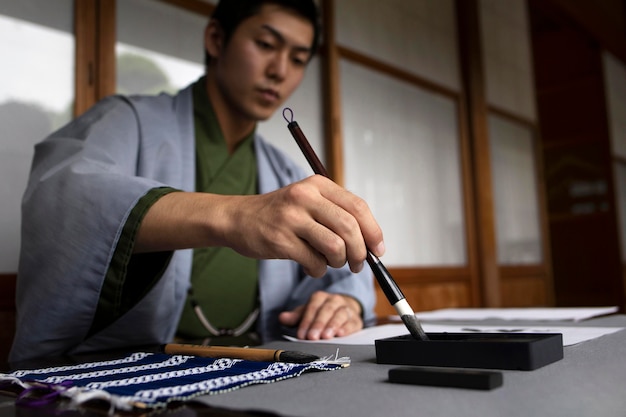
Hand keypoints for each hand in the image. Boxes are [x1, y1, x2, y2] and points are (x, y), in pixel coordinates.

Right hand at [220, 175, 383, 276]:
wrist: (237, 218)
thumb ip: (337, 214)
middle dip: (360, 252)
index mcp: (317, 185)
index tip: (378, 249)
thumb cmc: (279, 214)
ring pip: (335, 247)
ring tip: (331, 263)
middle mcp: (305, 197)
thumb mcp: (308, 201)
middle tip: (358, 264)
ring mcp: (292, 218)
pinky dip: (318, 270)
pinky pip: (315, 263)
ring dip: (339, 263)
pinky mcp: (281, 240)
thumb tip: (371, 242)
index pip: (358, 207)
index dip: (373, 231)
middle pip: (350, 228)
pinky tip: (310, 266)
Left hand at [278, 291, 363, 339]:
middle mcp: (334, 300)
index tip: (301, 335)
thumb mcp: (306, 314)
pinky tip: (341, 334)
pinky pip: (353, 322)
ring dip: (333, 325)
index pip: (312, 308)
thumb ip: (295, 317)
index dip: (306, 321)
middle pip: (326, 310)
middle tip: (312, 337)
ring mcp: (347, 309)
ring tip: (326, 337)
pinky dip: (347, 328)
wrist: (343, 311)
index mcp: (320, 297)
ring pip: (340, 314)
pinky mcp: (356, 319)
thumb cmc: (321, 314)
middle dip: (318, 324)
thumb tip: (282, 318)